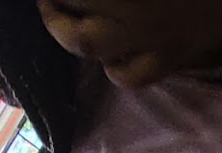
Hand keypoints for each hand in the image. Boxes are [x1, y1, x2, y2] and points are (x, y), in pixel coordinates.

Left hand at [37, 0, 221, 85]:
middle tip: (51, 1)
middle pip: (76, 26)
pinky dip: (114, 67)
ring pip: (95, 53)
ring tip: (70, 23)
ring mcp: (151, 43)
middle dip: (53, 12)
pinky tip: (112, 53)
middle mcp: (132, 16)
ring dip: (73, 38)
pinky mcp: (170, 60)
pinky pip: (131, 76)